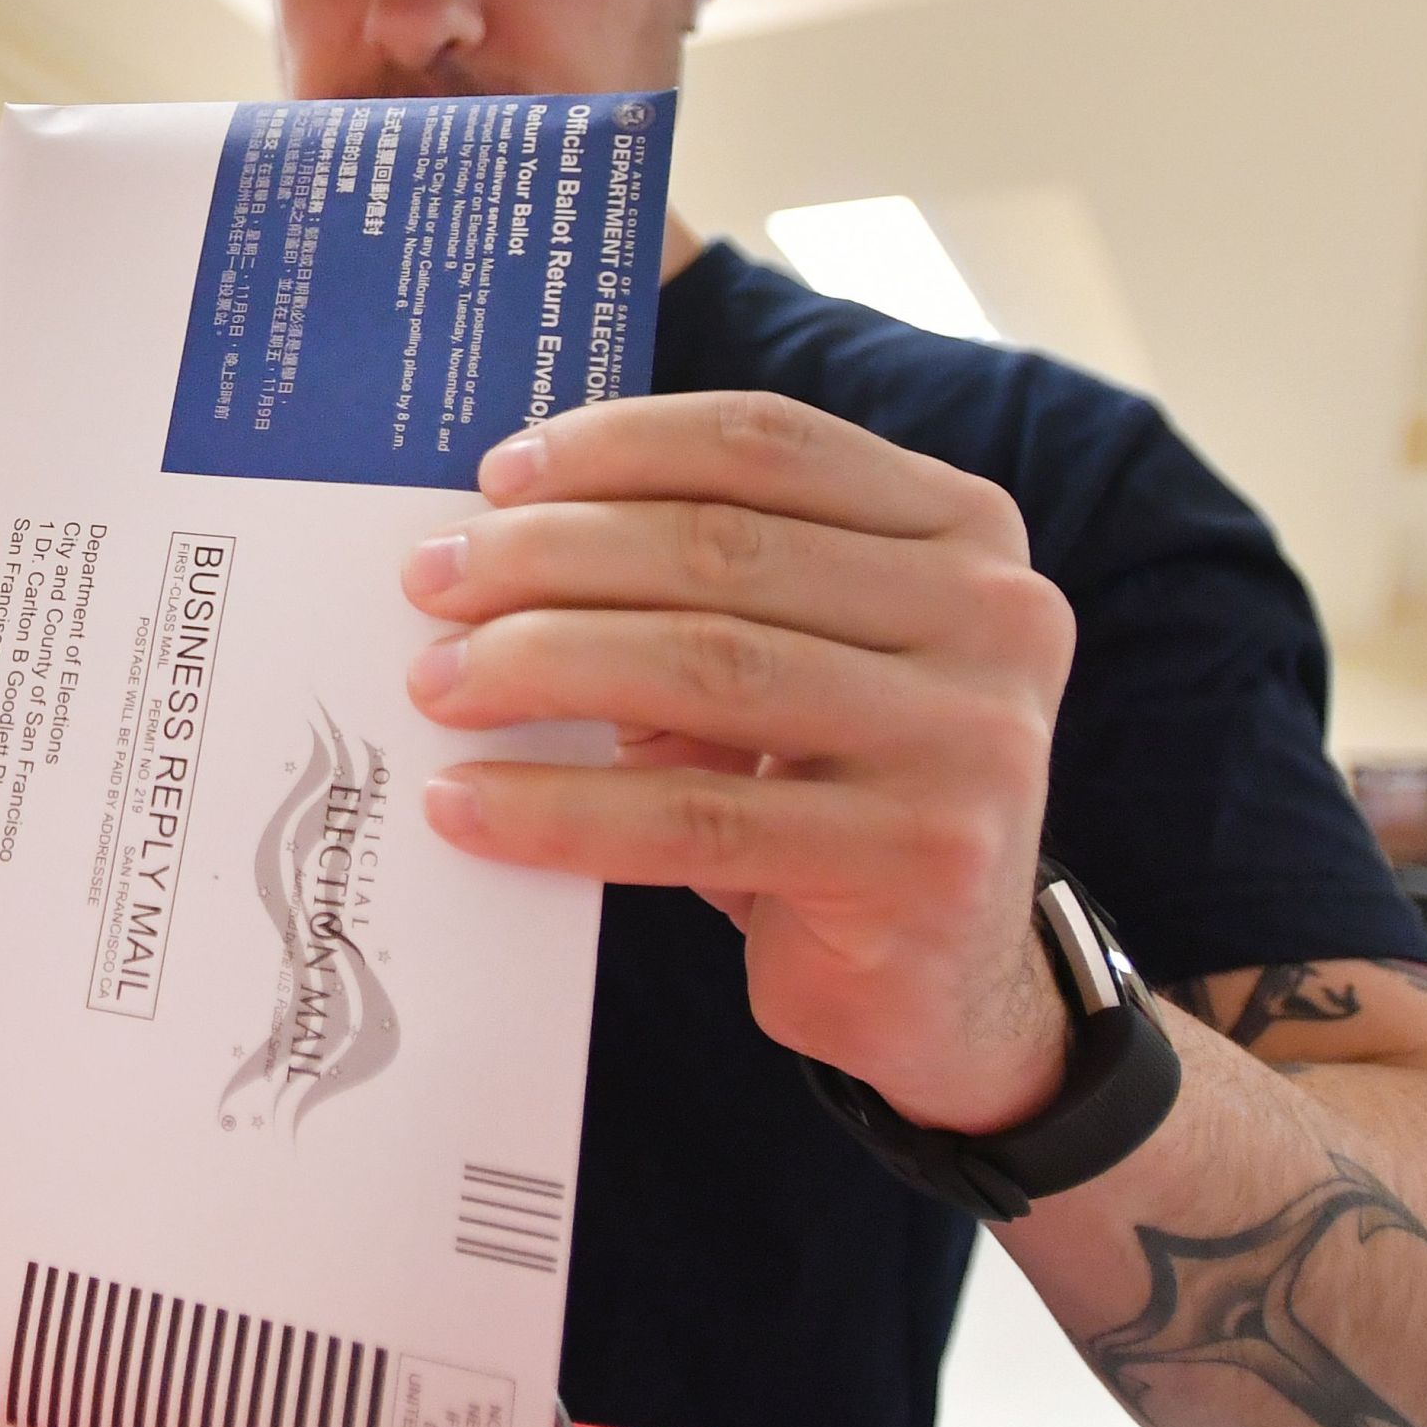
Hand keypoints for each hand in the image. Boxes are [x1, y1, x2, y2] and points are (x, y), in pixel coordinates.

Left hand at [403, 389, 1076, 1134]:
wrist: (938, 983)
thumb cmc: (829, 791)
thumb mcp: (791, 654)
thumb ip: (701, 578)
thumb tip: (495, 537)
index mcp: (963, 529)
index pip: (768, 443)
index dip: (619, 446)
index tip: (496, 476)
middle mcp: (994, 615)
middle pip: (724, 548)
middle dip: (550, 555)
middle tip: (432, 580)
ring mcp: (969, 738)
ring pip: (706, 668)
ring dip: (541, 666)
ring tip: (437, 685)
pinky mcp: (919, 859)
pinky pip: (694, 819)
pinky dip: (560, 808)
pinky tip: (467, 805)